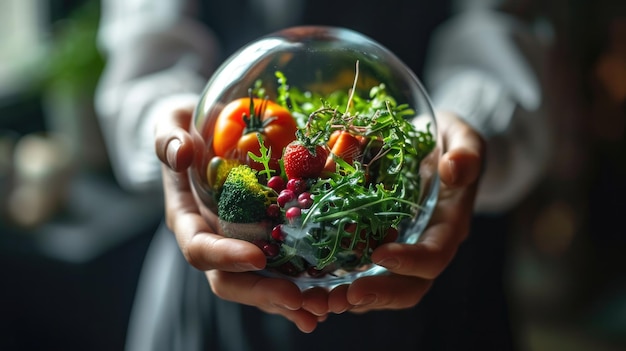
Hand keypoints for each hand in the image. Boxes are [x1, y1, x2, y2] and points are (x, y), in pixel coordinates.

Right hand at [154, 101, 327, 331]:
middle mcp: (211, 239)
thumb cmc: (186, 128)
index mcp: (186, 218)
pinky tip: (325, 298)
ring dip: (287, 301)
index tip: (258, 258)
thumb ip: (169, 139)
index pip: (200, 248)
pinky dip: (298, 286)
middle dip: (263, 294)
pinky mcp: (260, 240)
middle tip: (300, 301)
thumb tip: (181, 154)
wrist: (202, 132)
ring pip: (256, 284)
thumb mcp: (170, 123)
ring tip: (321, 308)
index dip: (226, 257)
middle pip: (230, 280)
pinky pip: (276, 270)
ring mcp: (236, 243)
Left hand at [326, 110, 484, 313]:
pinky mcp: (380, 247)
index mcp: (448, 226)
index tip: (380, 255)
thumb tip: (453, 168)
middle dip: (378, 294)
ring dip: (353, 299)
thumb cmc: (447, 142)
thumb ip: (466, 153)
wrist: (435, 148)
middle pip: (409, 286)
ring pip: (383, 288)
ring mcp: (403, 251)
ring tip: (321, 302)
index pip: (434, 255)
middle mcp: (426, 247)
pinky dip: (340, 285)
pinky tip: (314, 288)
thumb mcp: (463, 138)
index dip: (410, 260)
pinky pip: (364, 275)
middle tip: (343, 297)